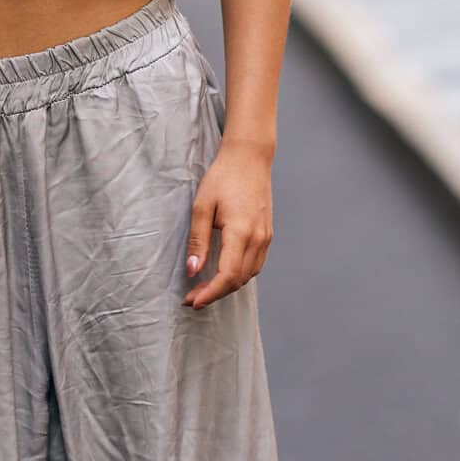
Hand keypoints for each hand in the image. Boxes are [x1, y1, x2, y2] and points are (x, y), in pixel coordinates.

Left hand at [183, 140, 272, 307]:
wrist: (249, 158)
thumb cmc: (223, 178)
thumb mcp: (202, 207)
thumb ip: (198, 241)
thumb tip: (192, 270)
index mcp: (241, 232)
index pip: (227, 275)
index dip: (210, 293)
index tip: (192, 302)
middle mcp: (258, 239)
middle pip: (238, 280)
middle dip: (215, 293)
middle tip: (191, 297)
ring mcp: (266, 238)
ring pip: (248, 275)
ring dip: (227, 286)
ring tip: (204, 288)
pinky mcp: (267, 235)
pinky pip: (255, 264)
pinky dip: (239, 275)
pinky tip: (223, 274)